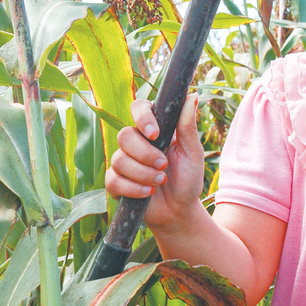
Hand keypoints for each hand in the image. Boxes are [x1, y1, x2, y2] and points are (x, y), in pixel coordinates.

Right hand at [106, 93, 206, 231]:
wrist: (179, 210)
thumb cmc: (188, 177)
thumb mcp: (193, 152)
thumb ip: (188, 126)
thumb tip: (192, 96)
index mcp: (155, 128)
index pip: (139, 108)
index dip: (142, 117)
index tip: (155, 134)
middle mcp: (136, 142)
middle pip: (124, 135)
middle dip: (145, 154)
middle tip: (163, 166)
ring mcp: (123, 162)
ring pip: (119, 159)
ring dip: (143, 173)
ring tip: (161, 181)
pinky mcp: (115, 182)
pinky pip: (113, 180)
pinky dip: (133, 188)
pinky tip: (148, 193)